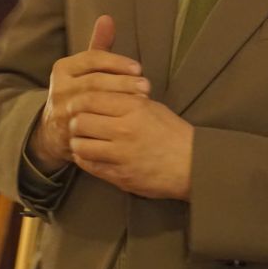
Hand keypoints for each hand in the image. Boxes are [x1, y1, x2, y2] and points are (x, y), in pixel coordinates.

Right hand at [28, 15, 148, 172]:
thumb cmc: (78, 90)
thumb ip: (98, 45)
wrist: (54, 129)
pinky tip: (129, 119)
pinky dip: (113, 121)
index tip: (139, 68)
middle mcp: (59, 88)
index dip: (117, 62)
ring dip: (121, 102)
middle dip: (123, 83)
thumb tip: (107, 18)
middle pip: (94, 82)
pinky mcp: (69, 133)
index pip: (92, 59)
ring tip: (143, 100)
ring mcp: (62, 112)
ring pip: (94, 104)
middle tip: (146, 86)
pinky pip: (93, 126)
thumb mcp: (85, 68)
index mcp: (63, 68)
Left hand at [69, 94, 193, 200]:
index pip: (90, 98)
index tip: (75, 105)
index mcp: (133, 107)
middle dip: (75, 123)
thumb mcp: (152, 107)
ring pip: (80, 145)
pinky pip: (89, 165)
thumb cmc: (172, 133)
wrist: (192, 164)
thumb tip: (99, 94)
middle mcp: (124, 129)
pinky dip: (85, 159)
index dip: (78, 102)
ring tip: (84, 141)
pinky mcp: (120, 175)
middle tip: (78, 125)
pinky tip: (91, 155)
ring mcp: (121, 154)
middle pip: (80, 122)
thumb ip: (125, 100)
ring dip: (78, 143)